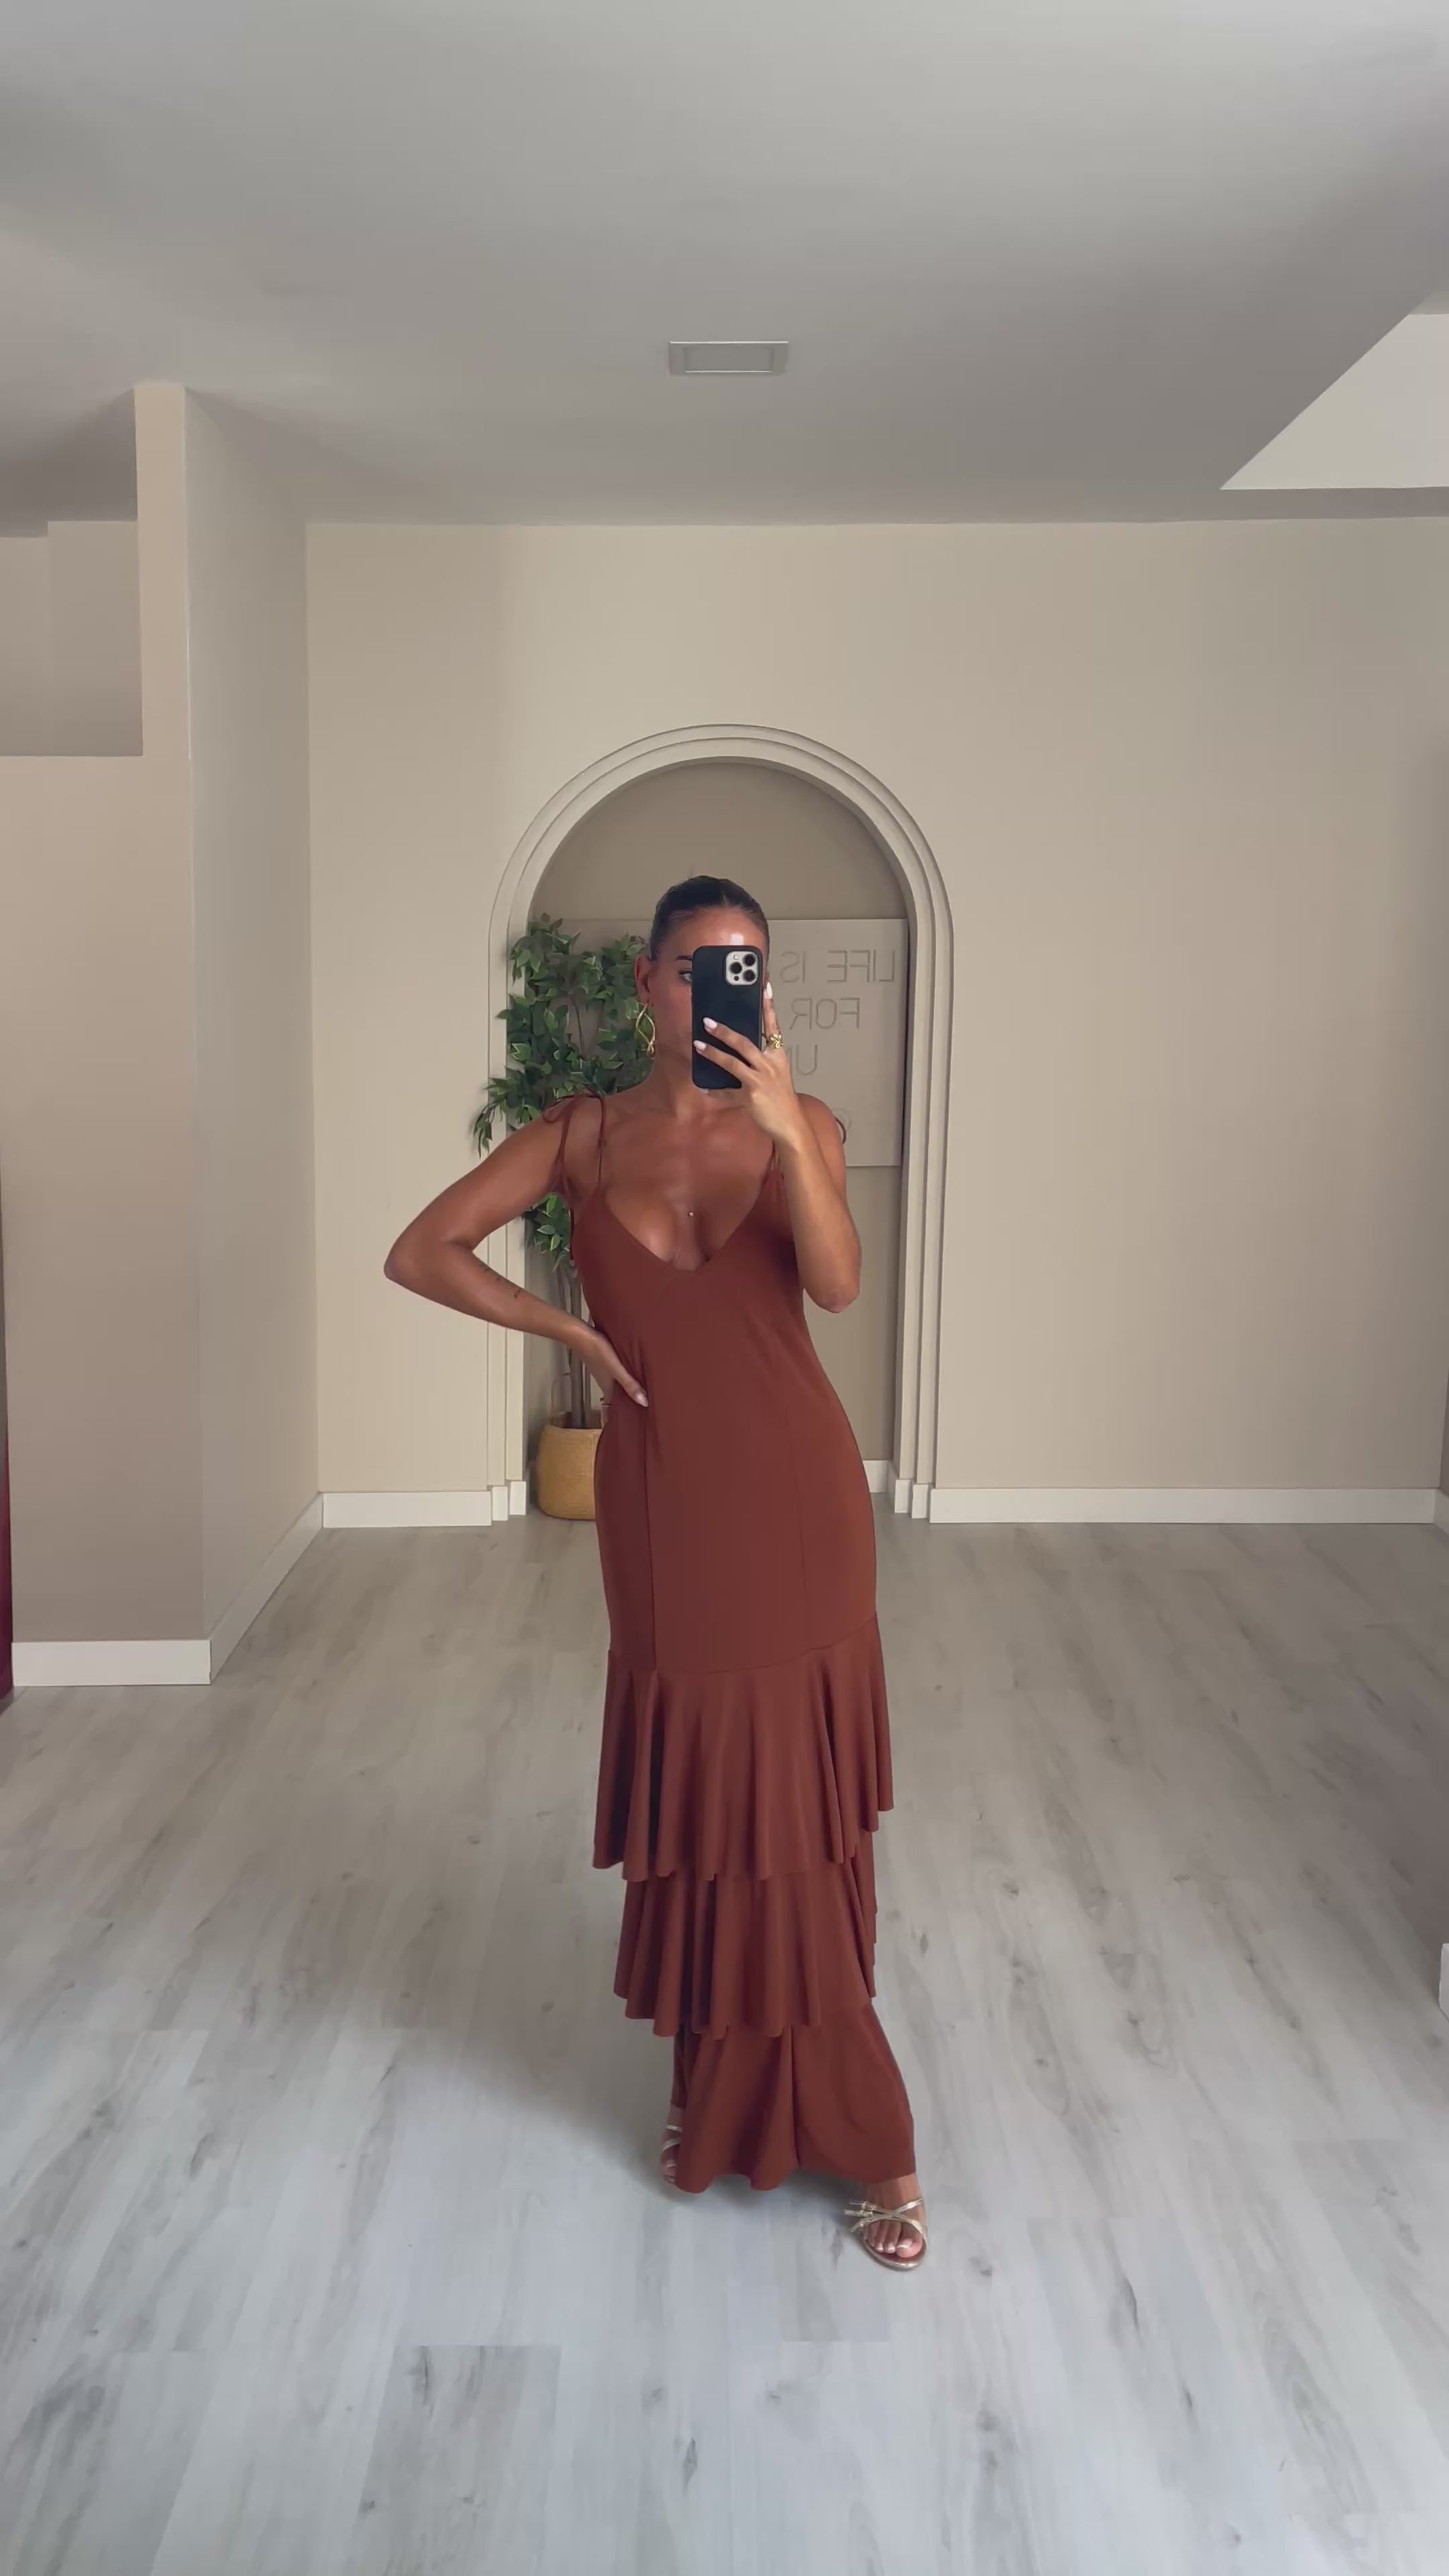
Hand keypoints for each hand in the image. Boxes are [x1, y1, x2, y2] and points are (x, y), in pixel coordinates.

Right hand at [575, 1324, 647, 1410]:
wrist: (579, 1334)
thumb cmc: (597, 1351)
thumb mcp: (616, 1369)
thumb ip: (629, 1384)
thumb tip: (645, 1403)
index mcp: (608, 1387)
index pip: (615, 1406)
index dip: (623, 1414)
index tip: (634, 1421)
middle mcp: (605, 1382)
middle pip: (617, 1396)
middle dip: (628, 1402)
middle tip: (643, 1407)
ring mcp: (603, 1372)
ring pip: (616, 1384)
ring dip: (626, 1388)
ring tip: (641, 1391)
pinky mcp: (602, 1361)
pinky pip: (615, 1374)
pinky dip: (623, 1376)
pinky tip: (631, 1372)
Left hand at [694, 981, 807, 1149]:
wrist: (791, 1124)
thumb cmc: (782, 1098)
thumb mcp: (778, 1074)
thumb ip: (762, 1060)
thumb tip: (739, 1050)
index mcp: (778, 1056)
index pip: (773, 1027)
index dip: (769, 1007)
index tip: (765, 987)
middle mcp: (769, 1065)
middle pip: (744, 1043)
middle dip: (724, 1032)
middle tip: (707, 1022)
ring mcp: (760, 1081)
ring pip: (732, 1063)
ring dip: (713, 1053)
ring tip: (698, 1045)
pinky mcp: (750, 1097)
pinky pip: (727, 1092)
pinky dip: (715, 1090)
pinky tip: (705, 1087)